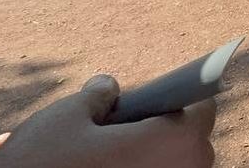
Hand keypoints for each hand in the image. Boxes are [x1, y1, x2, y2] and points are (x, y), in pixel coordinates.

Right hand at [0, 74, 215, 167]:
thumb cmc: (44, 164)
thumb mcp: (65, 117)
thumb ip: (96, 97)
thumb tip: (109, 89)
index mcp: (176, 141)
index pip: (204, 108)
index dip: (182, 99)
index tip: (162, 99)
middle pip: (192, 143)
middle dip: (165, 132)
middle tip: (126, 129)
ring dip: (152, 159)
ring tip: (112, 155)